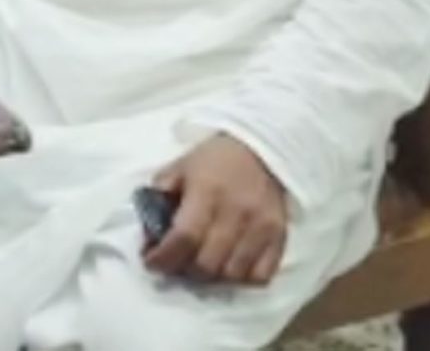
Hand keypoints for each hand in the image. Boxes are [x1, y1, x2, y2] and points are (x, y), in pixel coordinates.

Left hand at [142, 135, 288, 285]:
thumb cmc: (213, 161)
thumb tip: (149, 233)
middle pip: (207, 263)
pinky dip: (241, 279)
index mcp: (207, 192)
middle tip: (175, 263)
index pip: (184, 237)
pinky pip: (261, 275)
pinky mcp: (280, 237)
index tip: (151, 262)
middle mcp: (236, 213)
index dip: (164, 258)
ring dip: (212, 277)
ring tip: (201, 264)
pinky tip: (229, 266)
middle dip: (184, 270)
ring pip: (233, 275)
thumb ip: (159, 197)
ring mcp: (261, 228)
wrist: (261, 150)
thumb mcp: (178, 168)